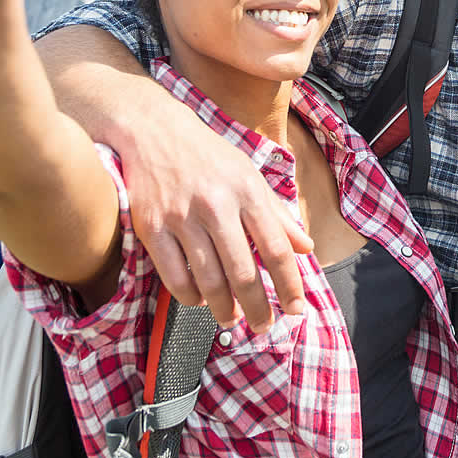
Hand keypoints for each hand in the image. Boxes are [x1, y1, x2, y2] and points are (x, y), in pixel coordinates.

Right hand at [115, 107, 314, 328]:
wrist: (152, 130)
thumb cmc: (206, 155)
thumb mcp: (248, 174)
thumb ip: (277, 213)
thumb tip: (306, 247)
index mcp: (247, 191)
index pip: (276, 248)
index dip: (289, 284)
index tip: (296, 308)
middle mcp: (216, 205)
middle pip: (243, 272)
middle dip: (257, 308)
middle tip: (263, 326)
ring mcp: (181, 217)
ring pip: (209, 280)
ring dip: (223, 309)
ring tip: (231, 319)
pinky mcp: (151, 227)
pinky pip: (174, 276)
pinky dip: (190, 296)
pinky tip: (199, 300)